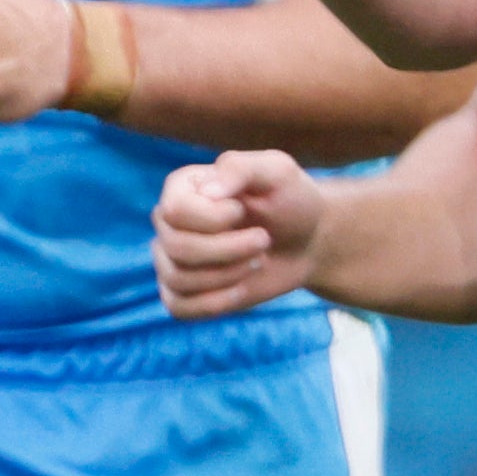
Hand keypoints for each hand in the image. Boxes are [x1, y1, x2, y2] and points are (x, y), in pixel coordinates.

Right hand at [157, 151, 327, 318]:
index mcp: (182, 187)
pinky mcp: (184, 291)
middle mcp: (170, 222)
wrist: (307, 240)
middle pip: (176, 247)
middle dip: (229, 250)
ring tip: (257, 262)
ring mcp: (173, 259)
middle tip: (264, 240)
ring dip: (228, 275)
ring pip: (178, 279)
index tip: (245, 210)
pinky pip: (178, 307)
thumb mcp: (276, 171)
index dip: (214, 219)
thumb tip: (206, 192)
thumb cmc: (291, 200)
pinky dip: (214, 303)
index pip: (175, 211)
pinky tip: (242, 289)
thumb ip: (240, 168)